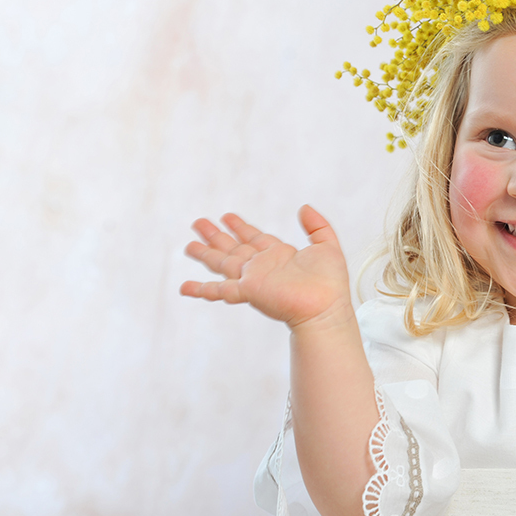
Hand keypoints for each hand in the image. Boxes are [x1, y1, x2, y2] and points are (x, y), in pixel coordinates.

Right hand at [180, 205, 351, 329]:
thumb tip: (304, 207)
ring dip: (205, 254)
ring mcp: (253, 280)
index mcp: (279, 256)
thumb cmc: (331, 284)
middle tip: (198, 223)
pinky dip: (201, 289)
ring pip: (223, 264)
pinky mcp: (248, 291)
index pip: (254, 238)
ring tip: (188, 246)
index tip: (226, 217)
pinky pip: (220, 289)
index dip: (240, 227)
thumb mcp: (328, 246)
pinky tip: (184, 287)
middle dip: (216, 236)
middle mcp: (262, 267)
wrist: (327, 307)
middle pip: (233, 248)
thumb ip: (317, 226)